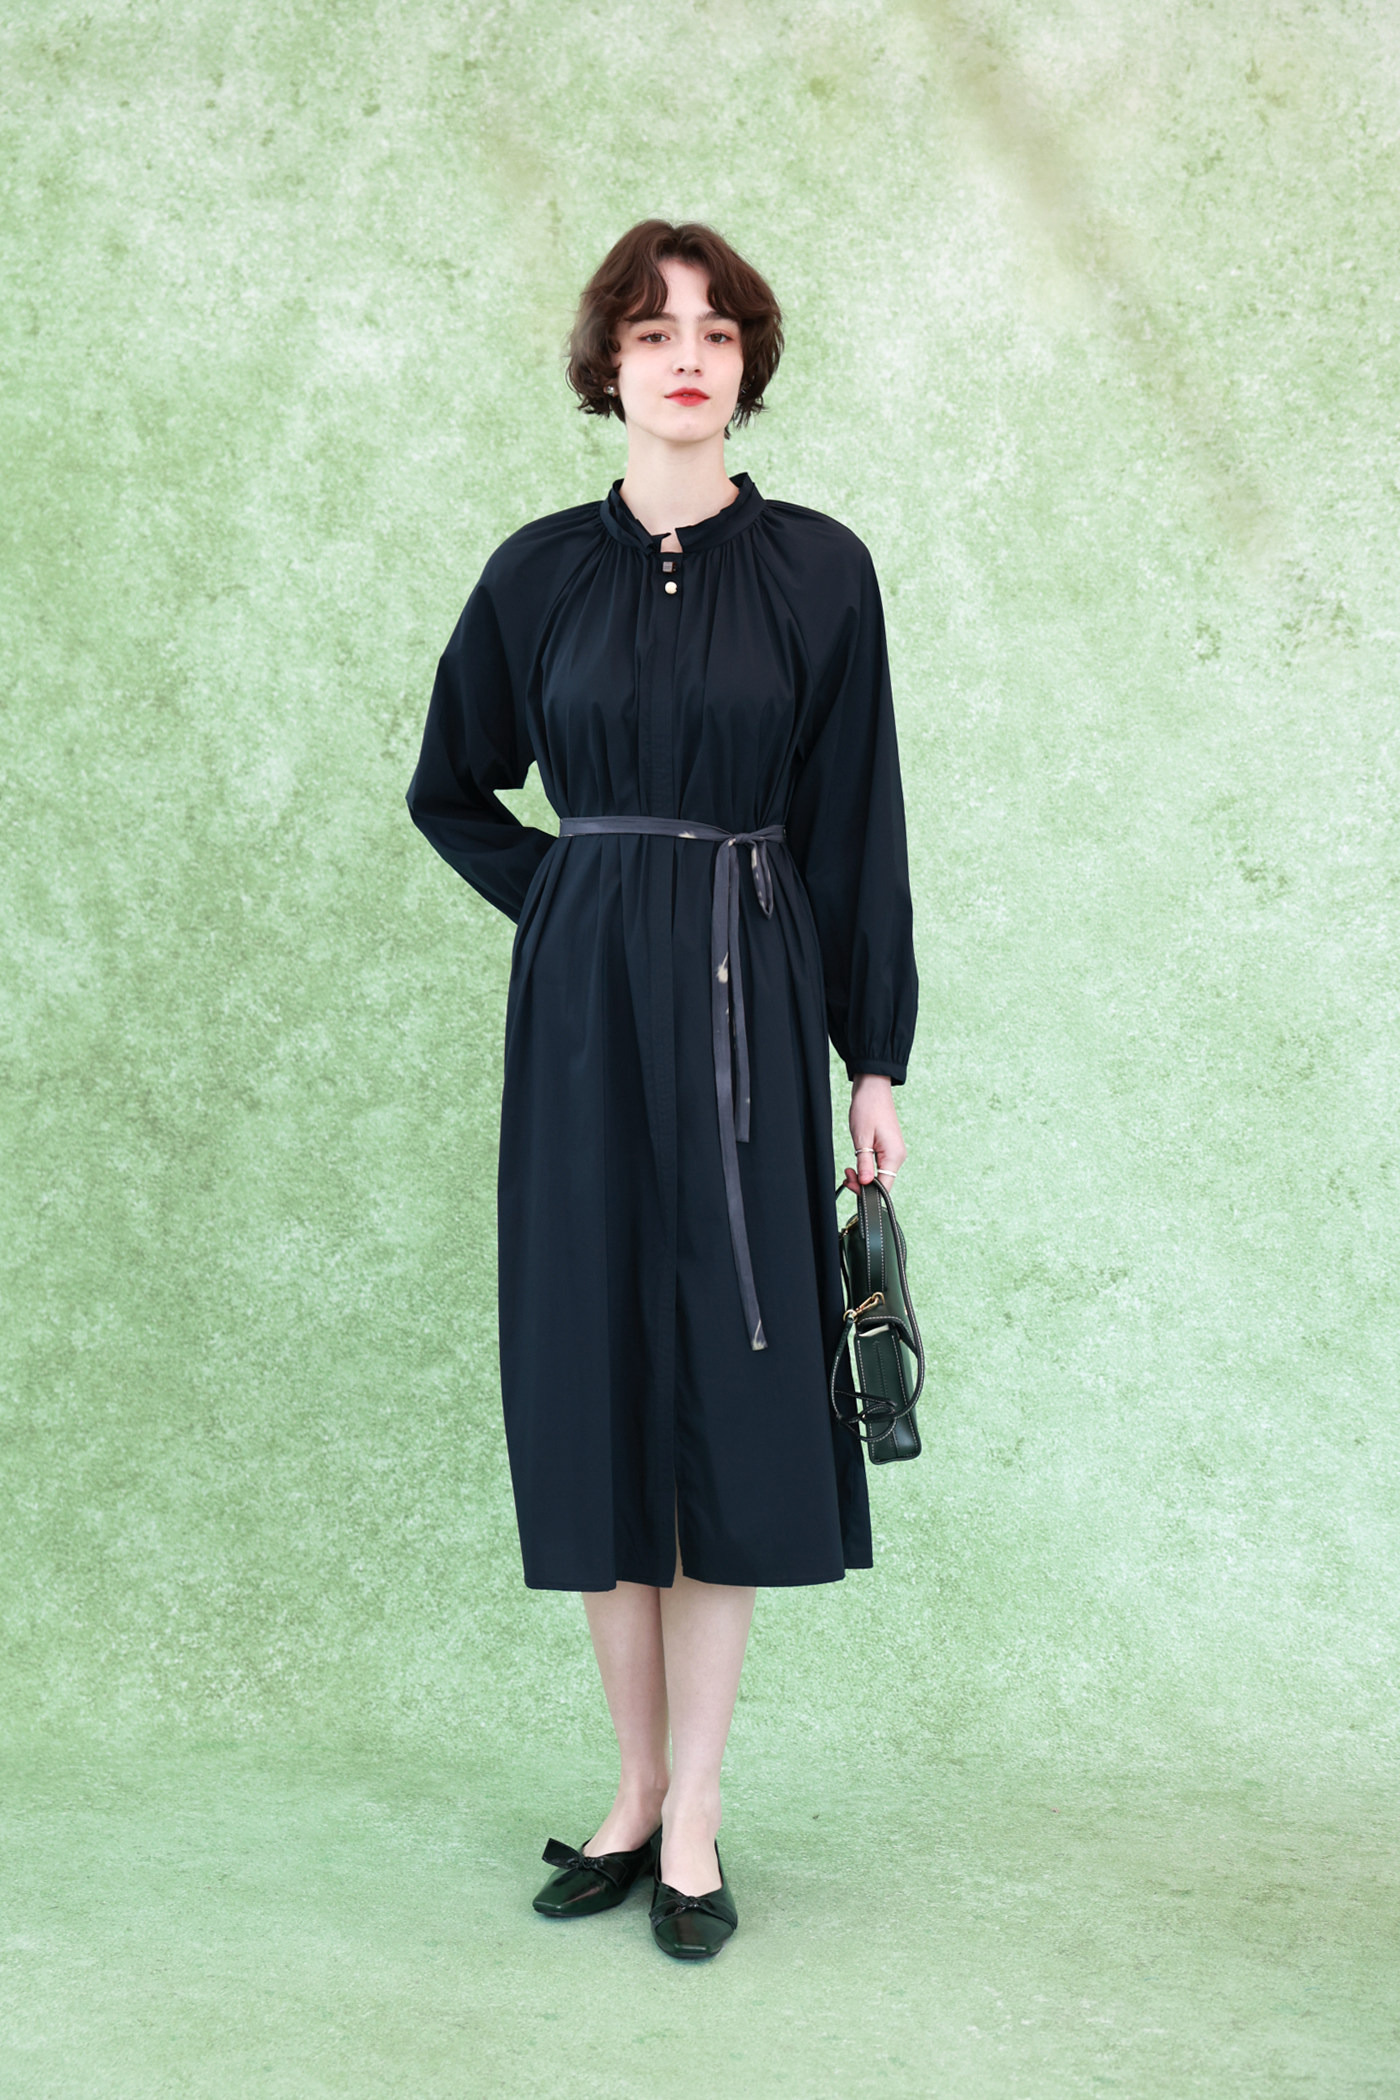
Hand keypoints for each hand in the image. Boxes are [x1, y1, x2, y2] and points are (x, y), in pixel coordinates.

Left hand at [846, 1074, 907, 1192]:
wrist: (872, 1088)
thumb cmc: (867, 1109)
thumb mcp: (862, 1138)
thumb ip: (864, 1163)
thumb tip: (865, 1185)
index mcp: (895, 1155)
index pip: (884, 1186)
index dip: (867, 1191)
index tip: (850, 1184)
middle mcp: (897, 1156)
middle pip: (882, 1183)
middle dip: (863, 1184)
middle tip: (846, 1175)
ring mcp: (893, 1152)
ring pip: (879, 1175)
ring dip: (863, 1176)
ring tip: (848, 1170)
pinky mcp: (887, 1148)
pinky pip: (878, 1166)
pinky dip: (866, 1168)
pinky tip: (856, 1165)